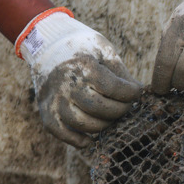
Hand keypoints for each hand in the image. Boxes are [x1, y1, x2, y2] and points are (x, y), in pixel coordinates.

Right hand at [18, 9, 141, 147]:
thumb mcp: (104, 49)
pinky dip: (76, 140)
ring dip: (102, 125)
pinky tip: (90, 140)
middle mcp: (67, 84)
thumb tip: (138, 92)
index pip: (114, 89)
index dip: (132, 93)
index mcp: (84, 66)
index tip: (137, 91)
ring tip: (110, 116)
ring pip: (82, 123)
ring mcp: (54, 98)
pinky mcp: (45, 108)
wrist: (46, 42)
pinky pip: (59, 131)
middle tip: (126, 105)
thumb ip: (120, 71)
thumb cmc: (82, 46)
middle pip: (99, 108)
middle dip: (120, 110)